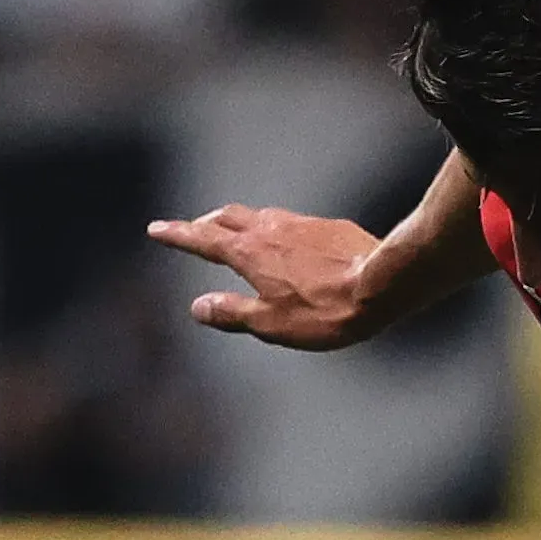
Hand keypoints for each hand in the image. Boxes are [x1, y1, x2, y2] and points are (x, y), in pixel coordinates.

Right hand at [145, 205, 387, 349]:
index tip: (157, 229)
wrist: (383, 283)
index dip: (177, 235)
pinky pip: (290, 222)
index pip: (202, 240)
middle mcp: (271, 229)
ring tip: (234, 232)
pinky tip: (286, 241)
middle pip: (227, 218)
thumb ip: (232, 313)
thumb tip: (197, 307)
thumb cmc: (325, 312)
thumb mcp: (270, 324)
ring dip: (239, 222)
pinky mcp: (328, 226)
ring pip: (259, 215)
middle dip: (205, 223)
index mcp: (249, 253)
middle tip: (192, 228)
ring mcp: (301, 223)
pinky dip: (274, 229)